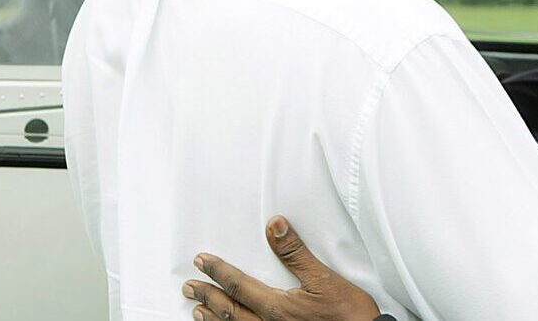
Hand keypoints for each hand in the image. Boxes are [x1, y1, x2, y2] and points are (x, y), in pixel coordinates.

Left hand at [182, 215, 381, 320]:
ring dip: (214, 318)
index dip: (218, 272)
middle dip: (208, 296)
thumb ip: (295, 253)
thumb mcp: (323, 278)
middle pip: (229, 309)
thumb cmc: (347, 313)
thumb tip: (275, 226)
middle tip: (189, 287)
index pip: (239, 285)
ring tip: (199, 310)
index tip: (201, 261)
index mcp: (277, 307)